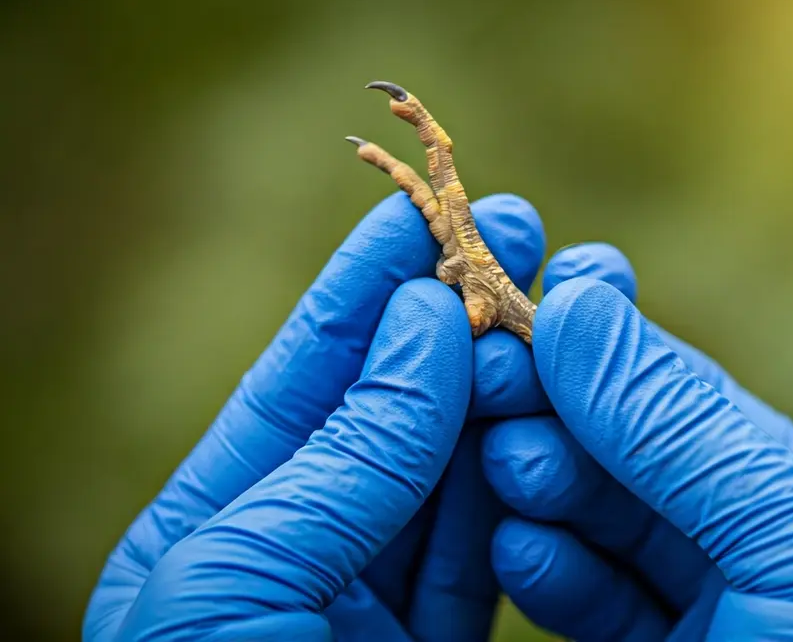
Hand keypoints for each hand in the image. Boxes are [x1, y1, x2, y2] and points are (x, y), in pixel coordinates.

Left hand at [84, 191, 546, 641]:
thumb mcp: (241, 575)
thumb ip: (346, 455)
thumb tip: (427, 317)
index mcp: (213, 530)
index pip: (299, 379)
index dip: (363, 287)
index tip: (419, 211)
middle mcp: (301, 553)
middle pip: (396, 414)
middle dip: (459, 323)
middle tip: (519, 237)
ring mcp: (376, 603)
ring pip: (461, 476)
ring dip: (512, 399)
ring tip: (557, 322)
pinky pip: (498, 554)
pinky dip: (533, 494)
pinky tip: (559, 430)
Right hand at [481, 243, 792, 640]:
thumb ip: (692, 429)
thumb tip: (585, 299)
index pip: (691, 403)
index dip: (606, 347)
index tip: (525, 298)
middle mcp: (760, 566)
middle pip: (630, 460)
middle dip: (554, 410)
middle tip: (480, 373)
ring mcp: (701, 631)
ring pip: (594, 531)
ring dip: (538, 485)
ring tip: (497, 458)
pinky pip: (585, 610)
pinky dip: (542, 574)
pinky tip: (511, 549)